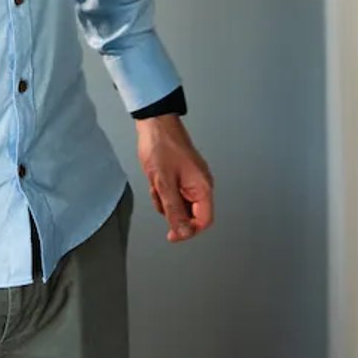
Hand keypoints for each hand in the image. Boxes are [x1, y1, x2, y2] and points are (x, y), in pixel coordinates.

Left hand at [135, 114, 214, 242]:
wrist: (154, 123)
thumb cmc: (161, 146)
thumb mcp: (164, 183)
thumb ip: (174, 210)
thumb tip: (183, 232)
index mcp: (202, 187)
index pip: (203, 221)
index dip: (188, 231)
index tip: (172, 234)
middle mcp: (201, 184)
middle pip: (191, 213)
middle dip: (172, 210)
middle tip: (159, 197)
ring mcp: (192, 179)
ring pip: (180, 204)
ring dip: (165, 200)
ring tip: (156, 183)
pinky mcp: (183, 175)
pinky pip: (175, 193)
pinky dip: (163, 191)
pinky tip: (155, 180)